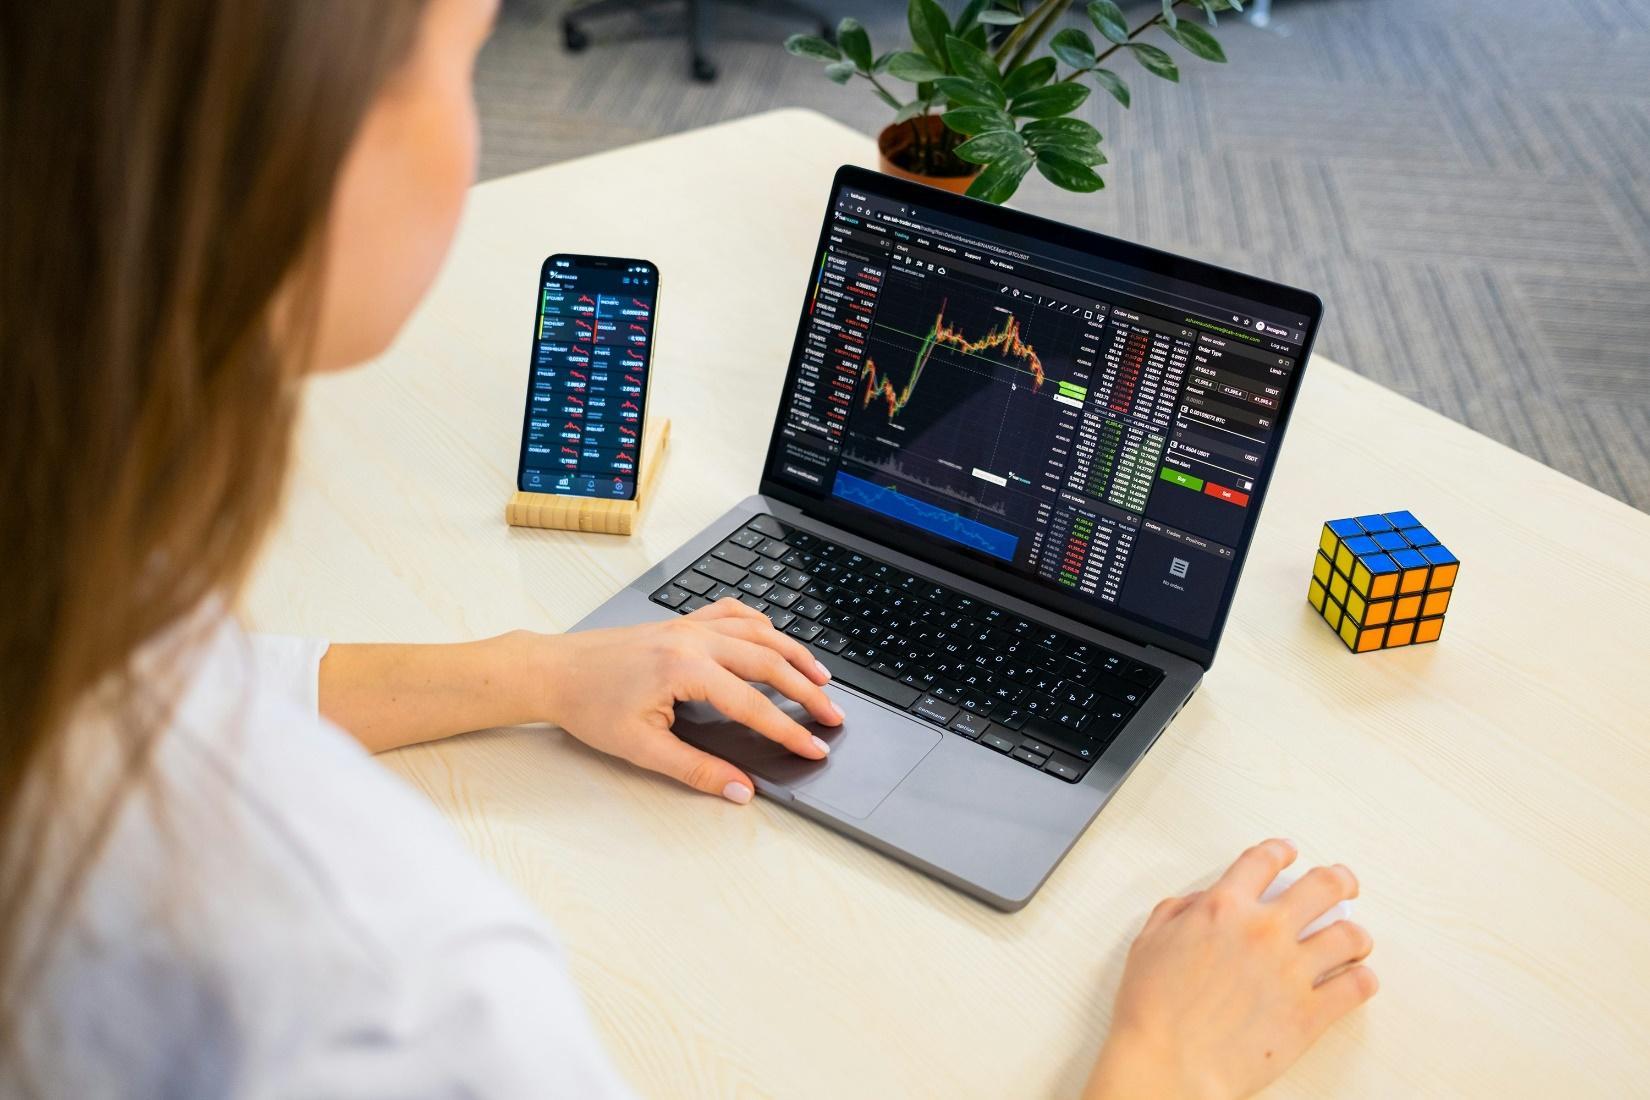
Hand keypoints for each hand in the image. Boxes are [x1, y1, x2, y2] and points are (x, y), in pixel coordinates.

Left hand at [538, 598, 842, 803]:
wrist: (554, 671)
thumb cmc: (588, 705)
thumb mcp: (641, 748)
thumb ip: (696, 770)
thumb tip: (740, 789)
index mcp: (686, 669)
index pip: (754, 705)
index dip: (789, 730)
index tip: (814, 748)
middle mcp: (694, 639)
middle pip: (768, 661)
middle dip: (806, 690)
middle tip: (833, 714)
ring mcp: (688, 626)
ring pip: (757, 632)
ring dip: (793, 653)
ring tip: (820, 676)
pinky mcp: (680, 622)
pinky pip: (732, 613)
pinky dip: (759, 624)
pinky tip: (772, 635)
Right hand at [1084, 839, 1376, 1099]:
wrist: (1169, 1064)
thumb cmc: (1152, 1011)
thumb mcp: (1149, 943)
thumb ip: (1178, 912)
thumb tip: (1202, 902)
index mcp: (1223, 909)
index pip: (1263, 861)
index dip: (1280, 852)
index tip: (1289, 854)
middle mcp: (1263, 931)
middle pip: (1322, 886)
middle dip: (1339, 880)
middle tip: (1343, 884)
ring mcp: (1291, 971)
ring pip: (1349, 935)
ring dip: (1355, 934)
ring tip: (1354, 939)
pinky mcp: (1310, 1013)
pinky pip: (1357, 986)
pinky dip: (1363, 980)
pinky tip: (1358, 979)